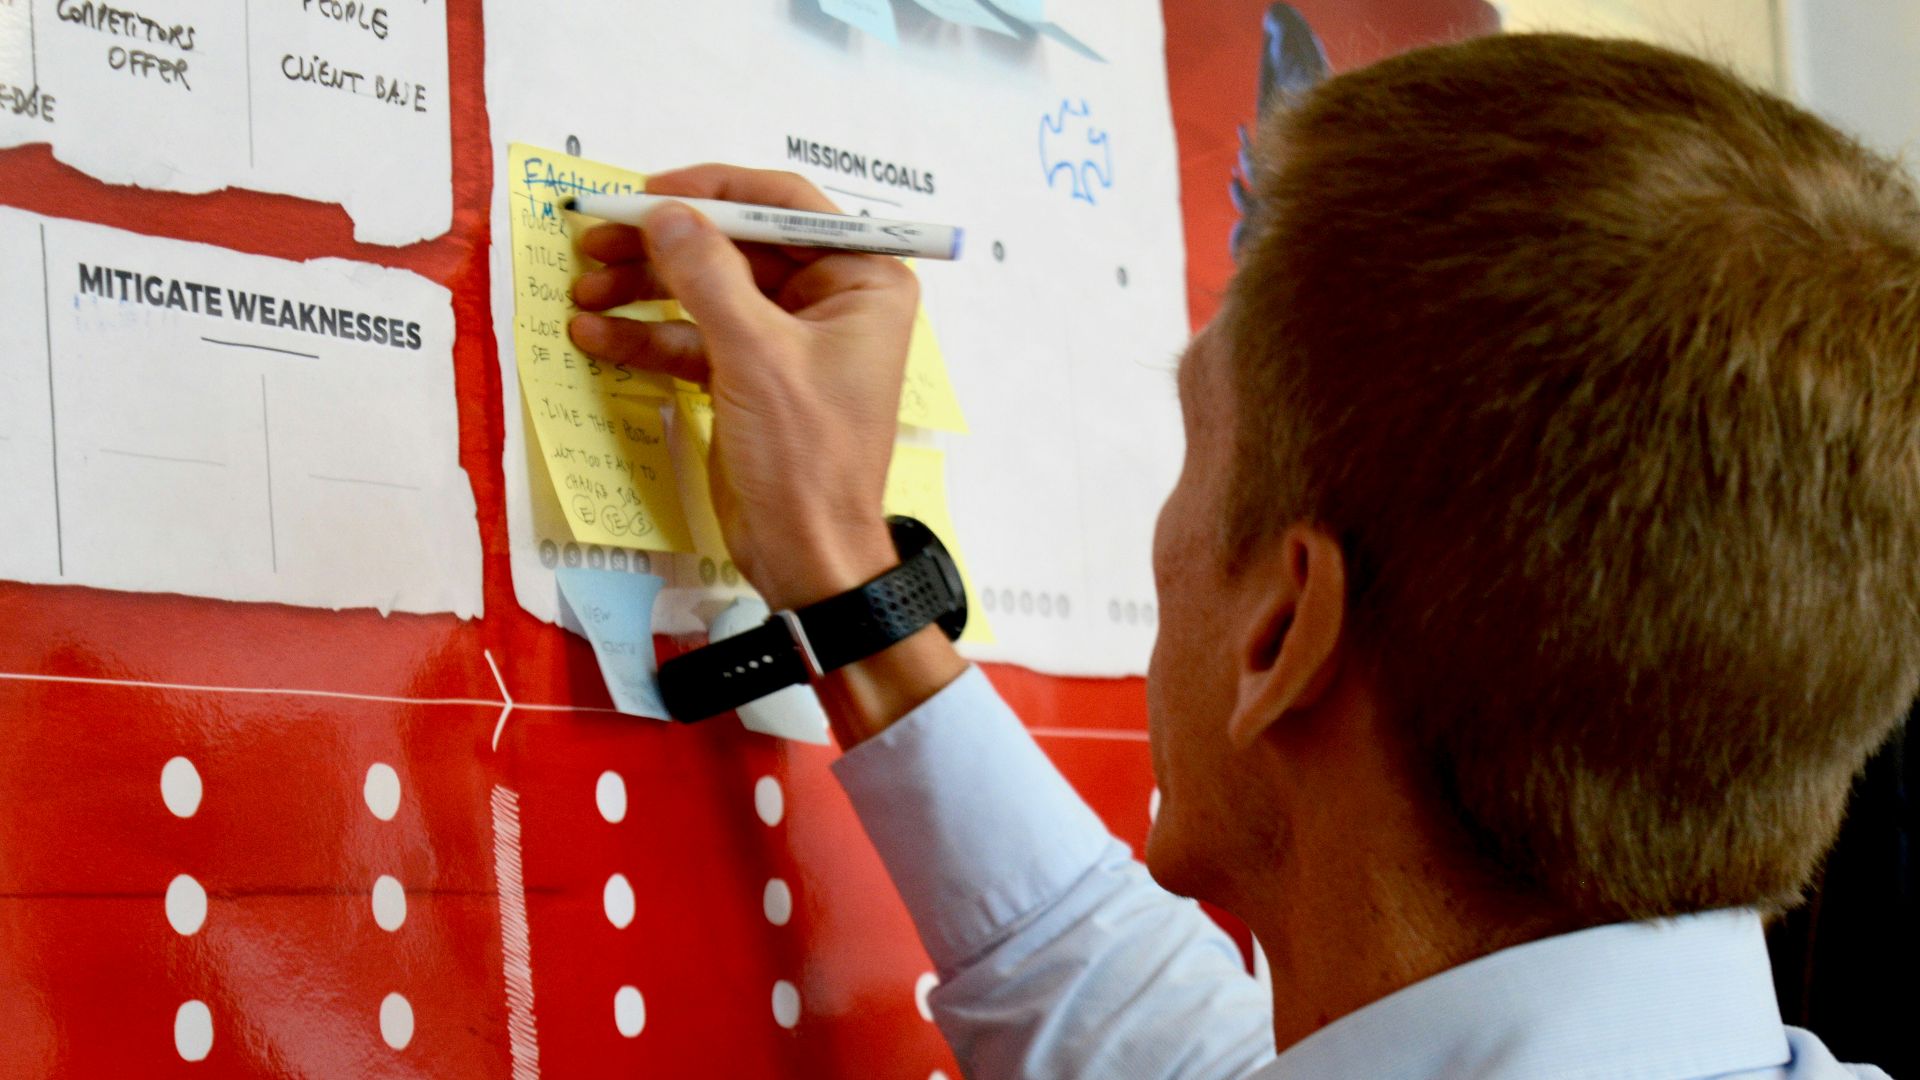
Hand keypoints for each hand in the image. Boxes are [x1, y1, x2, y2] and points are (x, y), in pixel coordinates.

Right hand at [568, 165, 911, 609]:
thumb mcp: (756, 356)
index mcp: (863, 280)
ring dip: (643, 289)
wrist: (808, 555)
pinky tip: (594, 335)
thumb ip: (707, 276)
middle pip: (736, 246)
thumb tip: (665, 214)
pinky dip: (648, 337)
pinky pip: (697, 338)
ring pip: (708, 291)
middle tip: (594, 241)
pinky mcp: (754, 376)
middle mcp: (832, 300)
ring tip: (582, 290)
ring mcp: (790, 339)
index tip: (648, 193)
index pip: (784, 206)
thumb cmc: (808, 458)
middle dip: (664, 247)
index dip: (713, 192)